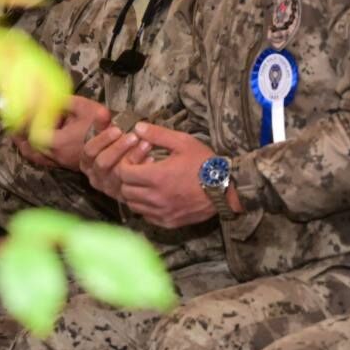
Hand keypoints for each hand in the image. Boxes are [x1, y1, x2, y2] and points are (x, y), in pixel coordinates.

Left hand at [17, 96, 109, 171]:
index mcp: (56, 141)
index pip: (32, 133)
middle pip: (30, 148)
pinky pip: (45, 160)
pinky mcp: (67, 164)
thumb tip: (50, 96)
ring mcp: (61, 162)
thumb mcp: (83, 107)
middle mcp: (55, 155)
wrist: (117, 145)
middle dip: (20, 137)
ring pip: (37, 157)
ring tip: (19, 139)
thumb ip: (63, 101)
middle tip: (12, 128)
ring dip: (27, 147)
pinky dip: (37, 154)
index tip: (17, 116)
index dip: (24, 124)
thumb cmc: (100, 125)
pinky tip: (37, 148)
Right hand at [81, 124, 152, 198]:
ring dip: (132, 158)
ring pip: (117, 174)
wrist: (128, 168)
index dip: (103, 139)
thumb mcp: (107, 134)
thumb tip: (103, 112)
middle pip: (102, 163)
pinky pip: (130, 184)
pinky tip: (151, 159)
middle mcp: (95, 176)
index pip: (89, 151)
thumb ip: (103, 123)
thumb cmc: (115, 146)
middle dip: (118, 148)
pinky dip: (141, 170)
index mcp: (87, 161)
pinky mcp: (122, 195)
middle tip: (134, 137)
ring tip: (146, 145)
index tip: (118, 129)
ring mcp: (108, 187)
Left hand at [116, 123, 238, 228]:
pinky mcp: (168, 222)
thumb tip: (138, 128)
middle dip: (128, 179)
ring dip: (135, 194)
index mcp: (157, 176)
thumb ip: (158, 134)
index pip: (124, 173)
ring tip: (147, 184)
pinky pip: (146, 217)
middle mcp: (156, 197)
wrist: (226, 188)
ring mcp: (162, 212)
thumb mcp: (183, 142)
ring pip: (133, 206)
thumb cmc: (205, 163)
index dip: (126, 164)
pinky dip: (145, 207)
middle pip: (125, 191)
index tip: (135, 159)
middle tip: (140, 170)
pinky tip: (156, 197)